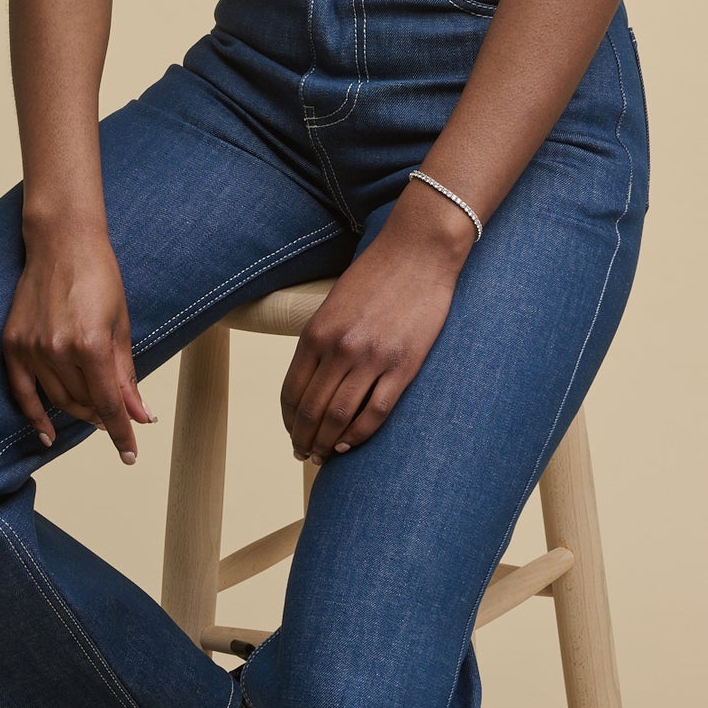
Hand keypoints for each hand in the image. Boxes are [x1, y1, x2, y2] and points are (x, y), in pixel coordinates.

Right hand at [1, 233, 156, 464]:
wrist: (62, 242)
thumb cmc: (99, 276)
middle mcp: (58, 350)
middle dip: (103, 416)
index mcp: (91, 344)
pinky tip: (48, 433)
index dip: (122, 432)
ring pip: (57, 399)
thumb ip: (127, 375)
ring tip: (93, 411)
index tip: (130, 453)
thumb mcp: (121, 324)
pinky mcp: (13, 343)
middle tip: (116, 417)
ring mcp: (32, 348)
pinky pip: (22, 391)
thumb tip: (140, 415)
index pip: (108, 404)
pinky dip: (35, 415)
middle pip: (83, 403)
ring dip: (78, 411)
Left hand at [279, 219, 462, 464]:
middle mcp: (339, 348)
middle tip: (303, 453)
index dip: (288, 420)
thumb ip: (321, 340)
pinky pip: (376, 413)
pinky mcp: (403, 367)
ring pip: (339, 418)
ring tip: (323, 456)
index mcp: (317, 331)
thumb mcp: (334, 303)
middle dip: (303, 439)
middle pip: (312, 411)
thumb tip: (311, 383)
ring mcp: (372, 359)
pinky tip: (349, 443)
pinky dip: (358, 435)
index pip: (292, 391)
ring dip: (326, 444)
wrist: (418, 252)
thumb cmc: (376, 274)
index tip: (291, 432)